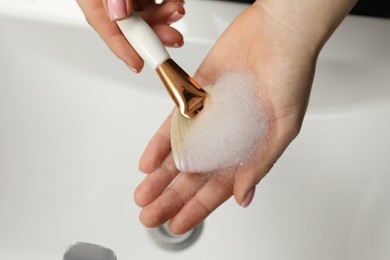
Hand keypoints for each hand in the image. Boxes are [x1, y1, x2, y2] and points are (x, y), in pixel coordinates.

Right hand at [76, 0, 184, 71]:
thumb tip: (118, 14)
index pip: (105, 28)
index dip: (123, 49)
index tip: (138, 64)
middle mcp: (109, 0)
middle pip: (131, 26)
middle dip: (154, 34)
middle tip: (172, 37)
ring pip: (146, 15)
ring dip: (164, 18)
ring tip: (176, 10)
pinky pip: (153, 2)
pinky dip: (166, 6)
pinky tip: (173, 4)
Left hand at [135, 2, 318, 233]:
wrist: (276, 32)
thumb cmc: (290, 74)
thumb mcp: (284, 125)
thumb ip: (260, 162)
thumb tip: (243, 196)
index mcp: (249, 149)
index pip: (218, 188)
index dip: (197, 208)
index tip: (177, 224)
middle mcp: (226, 137)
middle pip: (194, 176)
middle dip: (171, 198)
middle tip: (150, 215)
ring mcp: (209, 118)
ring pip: (180, 154)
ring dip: (160, 176)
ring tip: (143, 194)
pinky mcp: (194, 96)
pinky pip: (172, 124)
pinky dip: (159, 144)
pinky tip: (147, 162)